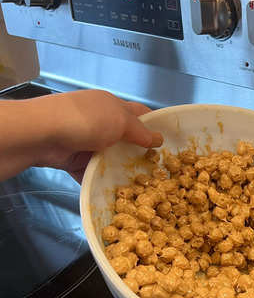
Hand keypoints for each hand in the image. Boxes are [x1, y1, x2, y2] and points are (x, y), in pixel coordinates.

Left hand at [0, 90, 162, 181]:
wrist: (39, 134)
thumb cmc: (83, 120)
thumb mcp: (120, 121)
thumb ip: (141, 132)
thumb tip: (159, 139)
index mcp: (111, 106)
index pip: (139, 113)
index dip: (155, 126)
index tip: (170, 143)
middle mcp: (99, 122)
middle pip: (125, 139)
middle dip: (140, 153)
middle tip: (159, 170)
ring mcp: (85, 141)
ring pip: (110, 158)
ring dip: (120, 170)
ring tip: (142, 185)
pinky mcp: (73, 159)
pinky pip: (92, 172)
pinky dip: (100, 181)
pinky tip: (116, 191)